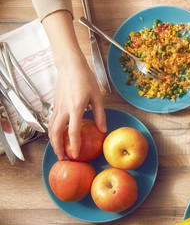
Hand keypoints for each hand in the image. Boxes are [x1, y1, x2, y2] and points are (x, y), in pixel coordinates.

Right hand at [43, 10, 105, 159]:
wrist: (70, 65)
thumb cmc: (85, 78)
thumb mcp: (97, 97)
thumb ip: (100, 114)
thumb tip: (103, 129)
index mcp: (76, 107)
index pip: (73, 131)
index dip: (74, 144)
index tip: (76, 154)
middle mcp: (63, 109)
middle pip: (56, 133)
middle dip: (58, 147)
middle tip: (63, 158)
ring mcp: (57, 106)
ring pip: (51, 128)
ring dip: (53, 141)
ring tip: (59, 150)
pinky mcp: (54, 104)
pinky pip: (51, 121)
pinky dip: (52, 131)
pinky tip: (57, 136)